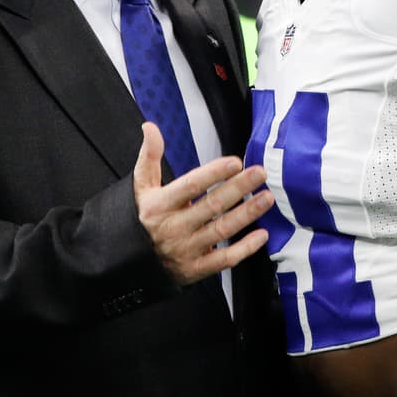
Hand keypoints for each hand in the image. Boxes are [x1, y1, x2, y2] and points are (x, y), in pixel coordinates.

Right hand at [132, 122, 272, 285]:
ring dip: (247, 214)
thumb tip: (150, 127)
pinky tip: (262, 235)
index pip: (190, 186)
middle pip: (212, 205)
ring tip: (267, 198)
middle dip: (238, 188)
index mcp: (160, 205)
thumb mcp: (140, 187)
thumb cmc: (142, 218)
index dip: (213, 174)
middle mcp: (174, 227)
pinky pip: (224, 259)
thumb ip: (149, 156)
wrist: (129, 263)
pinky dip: (245, 248)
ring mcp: (185, 250)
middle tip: (260, 173)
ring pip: (222, 230)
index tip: (235, 162)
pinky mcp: (195, 269)